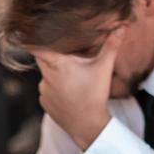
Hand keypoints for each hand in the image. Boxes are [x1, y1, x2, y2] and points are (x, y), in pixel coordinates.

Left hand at [32, 29, 121, 149]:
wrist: (88, 126)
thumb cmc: (95, 95)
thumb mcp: (104, 69)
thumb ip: (111, 46)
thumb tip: (121, 27)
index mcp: (57, 65)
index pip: (36, 47)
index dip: (33, 40)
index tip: (32, 34)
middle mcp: (46, 77)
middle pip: (42, 59)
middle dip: (51, 56)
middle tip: (65, 57)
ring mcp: (43, 91)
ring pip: (45, 75)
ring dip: (54, 74)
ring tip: (71, 80)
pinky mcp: (44, 103)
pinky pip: (46, 90)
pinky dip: (54, 89)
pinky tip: (67, 93)